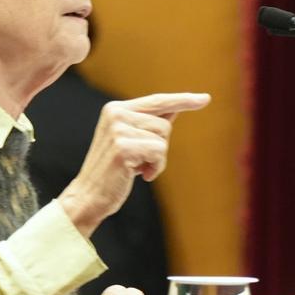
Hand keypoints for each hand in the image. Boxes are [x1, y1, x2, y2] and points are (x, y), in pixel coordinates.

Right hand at [57, 92, 208, 235]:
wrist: (89, 195)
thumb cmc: (113, 171)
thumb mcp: (131, 142)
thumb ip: (150, 124)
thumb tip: (176, 108)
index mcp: (116, 109)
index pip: (157, 101)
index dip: (183, 100)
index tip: (205, 99)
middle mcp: (115, 113)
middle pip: (164, 124)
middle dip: (159, 146)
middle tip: (138, 161)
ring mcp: (118, 129)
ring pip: (163, 139)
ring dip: (157, 159)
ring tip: (137, 168)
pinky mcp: (123, 147)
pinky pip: (159, 152)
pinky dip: (156, 167)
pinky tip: (140, 175)